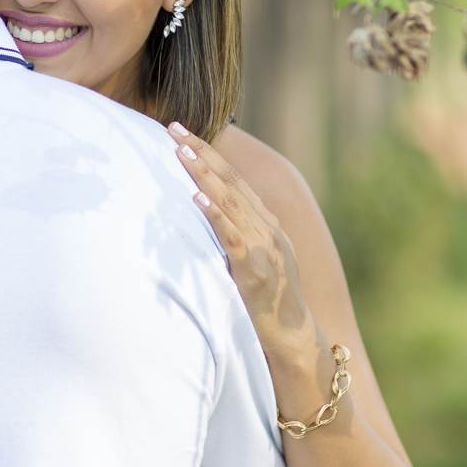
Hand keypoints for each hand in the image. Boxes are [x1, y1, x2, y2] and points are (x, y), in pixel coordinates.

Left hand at [168, 121, 310, 344]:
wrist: (293, 338)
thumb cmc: (268, 301)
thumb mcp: (255, 259)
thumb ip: (238, 234)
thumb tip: (206, 213)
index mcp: (266, 223)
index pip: (234, 178)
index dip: (209, 153)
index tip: (184, 134)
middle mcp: (267, 228)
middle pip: (230, 181)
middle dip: (201, 152)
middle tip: (174, 128)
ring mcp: (263, 247)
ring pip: (229, 201)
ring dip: (203, 174)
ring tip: (180, 152)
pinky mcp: (254, 269)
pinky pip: (232, 236)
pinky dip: (214, 215)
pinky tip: (197, 199)